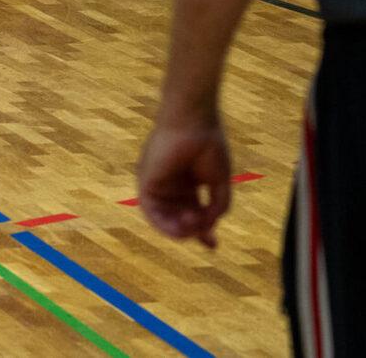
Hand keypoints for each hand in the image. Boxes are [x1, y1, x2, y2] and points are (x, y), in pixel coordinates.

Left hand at [136, 119, 233, 248]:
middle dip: (194, 232)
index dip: (203, 230)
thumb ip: (218, 205)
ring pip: (165, 219)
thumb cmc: (208, 143)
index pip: (193, 211)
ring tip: (197, 226)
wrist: (194, 120)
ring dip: (181, 230)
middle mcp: (170, 184)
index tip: (215, 245)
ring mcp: (157, 184)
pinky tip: (183, 227)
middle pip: (179, 218)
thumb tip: (212, 223)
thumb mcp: (220, 181)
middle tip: (210, 238)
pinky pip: (151, 212)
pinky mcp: (146, 182)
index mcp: (187, 181)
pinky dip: (166, 224)